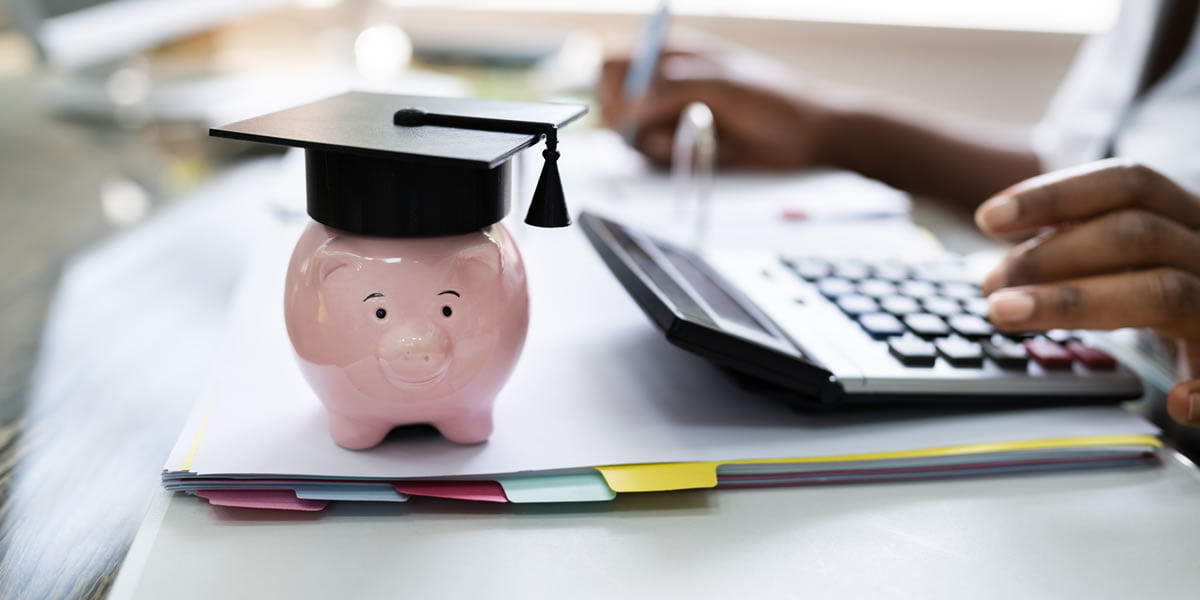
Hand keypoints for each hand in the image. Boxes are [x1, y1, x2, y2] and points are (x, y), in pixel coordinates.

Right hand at [597, 44, 846, 168]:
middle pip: (614, 101)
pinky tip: (697, 148)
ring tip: (691, 136)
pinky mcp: (680, 144)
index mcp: (672, 52)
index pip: (616, 62)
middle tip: (660, 127)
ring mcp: (671, 115)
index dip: (614, 86)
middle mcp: (665, 82)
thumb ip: (672, 90)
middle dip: (629, 120)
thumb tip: (630, 107)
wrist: (809, 137)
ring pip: (630, 133)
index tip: (629, 109)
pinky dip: (666, 156)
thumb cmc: (775, 100)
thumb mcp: (724, 85)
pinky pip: (652, 154)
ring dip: (653, 141)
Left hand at [974, 159, 1199, 425]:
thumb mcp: (1130, 258)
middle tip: (990, 286)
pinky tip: (1176, 403)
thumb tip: (997, 277)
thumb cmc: (1167, 290)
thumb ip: (1075, 252)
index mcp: (1186, 217)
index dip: (1054, 196)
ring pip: (1164, 291)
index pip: (1126, 183)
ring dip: (1074, 303)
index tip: (988, 219)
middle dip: (1049, 256)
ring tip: (1007, 314)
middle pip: (1136, 234)